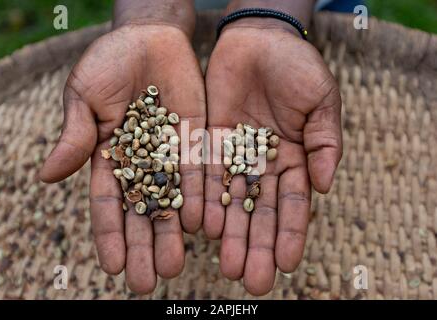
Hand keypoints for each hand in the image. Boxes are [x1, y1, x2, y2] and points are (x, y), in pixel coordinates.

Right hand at [40, 22, 205, 293]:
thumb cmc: (109, 63)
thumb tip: (46, 177)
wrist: (149, 38)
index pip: (107, 203)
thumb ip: (75, 136)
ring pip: (172, 201)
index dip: (109, 234)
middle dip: (142, 245)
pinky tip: (201, 227)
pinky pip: (199, 174)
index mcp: (109, 156)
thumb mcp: (85, 96)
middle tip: (145, 281)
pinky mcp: (196, 142)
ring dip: (173, 234)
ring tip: (174, 266)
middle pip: (142, 211)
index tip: (112, 266)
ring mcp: (170, 155)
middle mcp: (142, 163)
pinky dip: (200, 200)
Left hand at [204, 26, 341, 294]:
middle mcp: (263, 164)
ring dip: (230, 233)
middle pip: (260, 212)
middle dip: (257, 245)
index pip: (293, 204)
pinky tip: (204, 227)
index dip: (291, 234)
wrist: (259, 39)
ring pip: (231, 201)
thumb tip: (324, 188)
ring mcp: (234, 155)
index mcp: (295, 158)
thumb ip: (325, 145)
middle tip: (252, 279)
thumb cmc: (297, 67)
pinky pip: (205, 176)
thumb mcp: (322, 102)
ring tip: (227, 265)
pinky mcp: (209, 143)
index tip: (289, 264)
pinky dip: (205, 201)